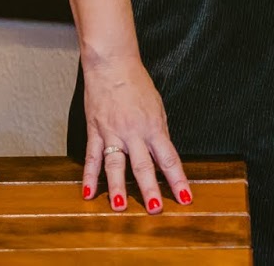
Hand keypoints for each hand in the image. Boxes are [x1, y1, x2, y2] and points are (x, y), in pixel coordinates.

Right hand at [79, 57, 190, 213]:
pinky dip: (89, 176)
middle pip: (143, 166)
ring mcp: (113, 133)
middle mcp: (134, 133)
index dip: (177, 179)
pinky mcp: (96, 130)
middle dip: (150, 189)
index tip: (185, 197)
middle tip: (155, 209)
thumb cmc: (137, 83)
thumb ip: (159, 132)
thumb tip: (162, 154)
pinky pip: (92, 157)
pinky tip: (88, 192)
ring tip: (119, 207)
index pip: (169, 159)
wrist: (113, 65)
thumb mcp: (157, 107)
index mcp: (154, 127)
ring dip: (117, 187)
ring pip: (115, 165)